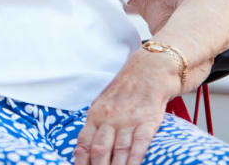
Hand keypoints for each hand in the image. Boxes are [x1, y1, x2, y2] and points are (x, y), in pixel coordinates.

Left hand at [74, 49, 180, 164]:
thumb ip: (95, 125)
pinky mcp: (148, 122)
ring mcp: (128, 121)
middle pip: (99, 149)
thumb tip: (84, 149)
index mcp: (95, 115)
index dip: (80, 160)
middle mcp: (109, 119)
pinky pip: (139, 144)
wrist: (147, 72)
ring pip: (118, 150)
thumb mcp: (102, 105)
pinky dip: (134, 159)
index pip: (83, 142)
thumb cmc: (123, 92)